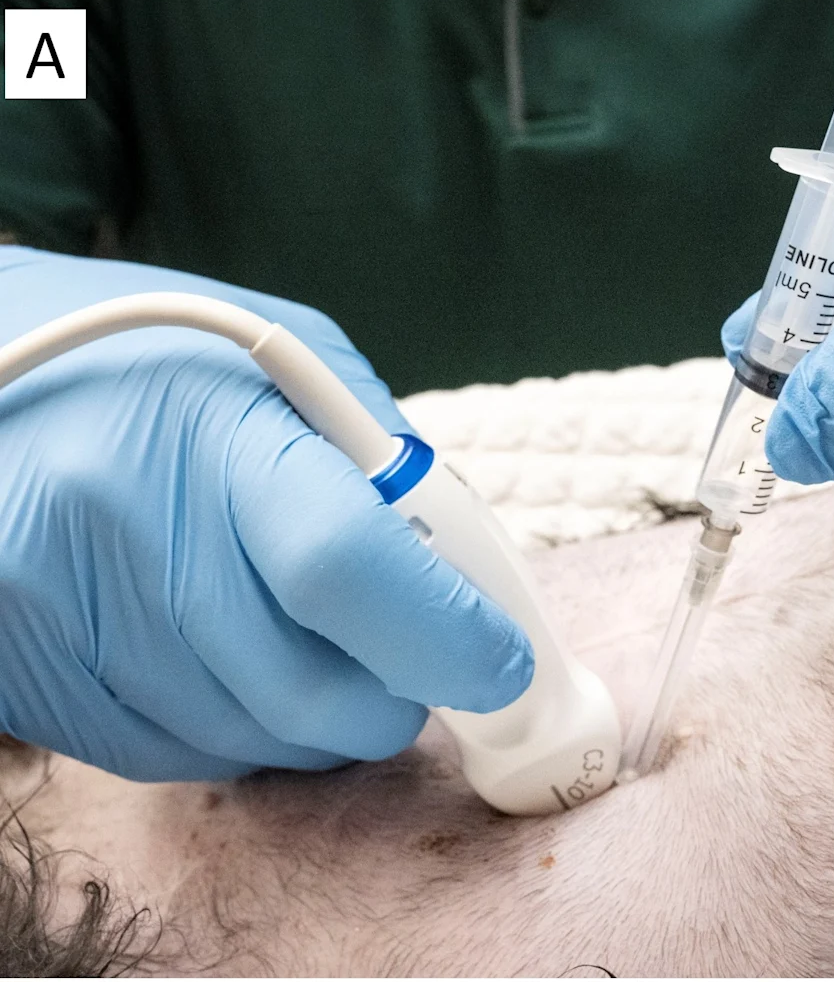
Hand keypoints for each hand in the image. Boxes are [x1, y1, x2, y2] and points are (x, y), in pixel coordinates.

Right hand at [0, 247, 532, 779]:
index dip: (448, 638)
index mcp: (217, 428)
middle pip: (307, 693)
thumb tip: (464, 580)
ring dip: (311, 717)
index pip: (350, 568)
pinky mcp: (21, 668)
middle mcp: (124, 522)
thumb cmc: (157, 357)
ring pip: (248, 742)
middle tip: (410, 663)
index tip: (504, 664)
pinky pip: (171, 757)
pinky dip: (229, 726)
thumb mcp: (287, 364)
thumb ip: (378, 466)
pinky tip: (216, 652)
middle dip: (393, 699)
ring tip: (297, 631)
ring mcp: (57, 606)